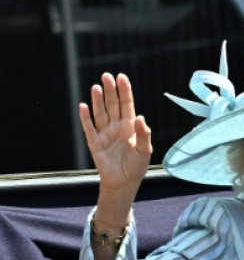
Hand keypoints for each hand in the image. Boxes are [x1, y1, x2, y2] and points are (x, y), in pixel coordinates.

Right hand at [78, 72, 151, 198]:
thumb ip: (143, 134)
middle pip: (112, 105)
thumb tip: (141, 118)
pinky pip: (89, 128)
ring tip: (96, 87)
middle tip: (107, 76)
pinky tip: (83, 106)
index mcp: (130, 127)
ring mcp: (104, 134)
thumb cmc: (136, 167)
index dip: (124, 91)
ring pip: (100, 113)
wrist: (123, 183)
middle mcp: (116, 127)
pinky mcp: (94, 143)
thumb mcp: (144, 150)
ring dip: (98, 101)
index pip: (127, 105)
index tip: (122, 77)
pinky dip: (86, 118)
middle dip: (110, 91)